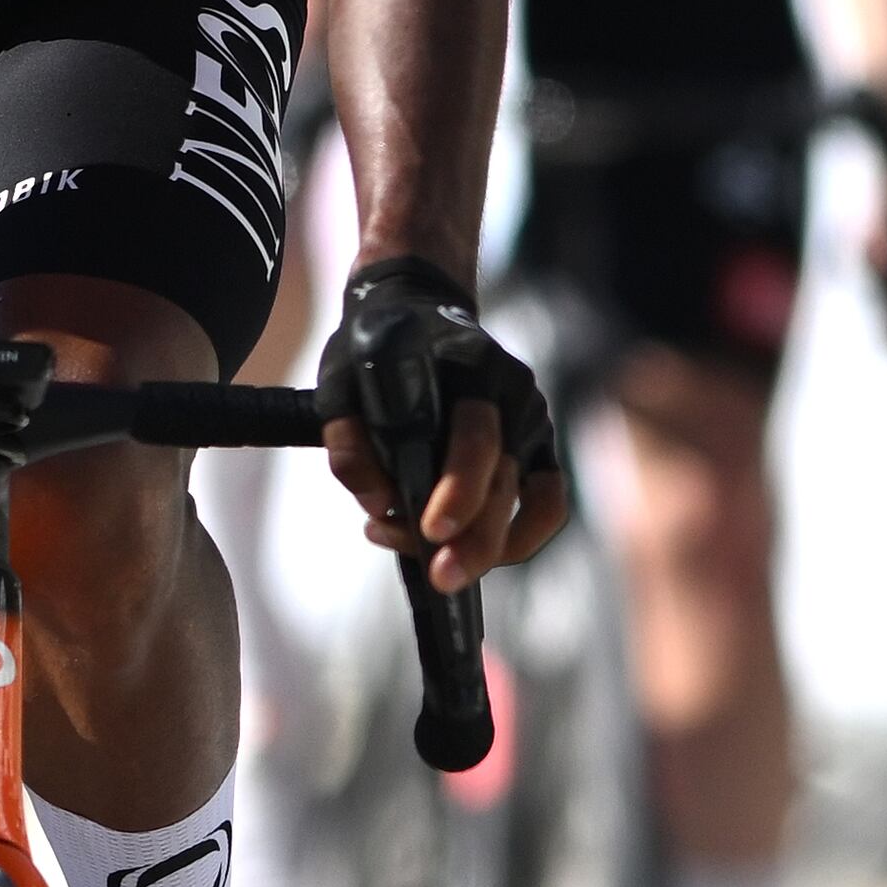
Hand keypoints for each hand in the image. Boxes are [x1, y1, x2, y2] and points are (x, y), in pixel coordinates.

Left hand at [320, 255, 565, 591]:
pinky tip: (470, 551)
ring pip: (528, 500)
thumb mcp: (339, 379)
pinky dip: (521, 537)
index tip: (430, 530)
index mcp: (467, 366)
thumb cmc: (375, 347)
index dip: (458, 490)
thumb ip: (347, 440)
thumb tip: (378, 504)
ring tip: (433, 566)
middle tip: (440, 579)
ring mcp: (530, 419)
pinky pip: (546, 501)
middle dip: (475, 540)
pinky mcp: (536, 444)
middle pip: (504, 480)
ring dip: (489, 547)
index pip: (476, 437)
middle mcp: (511, 393)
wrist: (416, 307)